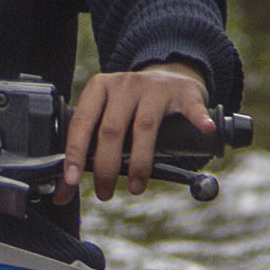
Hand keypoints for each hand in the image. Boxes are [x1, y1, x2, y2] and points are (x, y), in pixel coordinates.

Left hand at [57, 63, 210, 202]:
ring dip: (140, 163)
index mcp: (99, 89)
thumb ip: (89, 145)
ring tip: (136, 188)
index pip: (82, 123)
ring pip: (144, 128)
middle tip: (104, 193)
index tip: (70, 180)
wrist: (169, 76)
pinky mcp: (183, 92)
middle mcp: (124, 85)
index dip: (74, 153)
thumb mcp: (107, 115)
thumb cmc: (131, 106)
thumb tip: (64, 188)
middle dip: (106, 167)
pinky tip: (205, 129)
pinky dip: (198, 119)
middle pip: (111, 129)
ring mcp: (154, 87)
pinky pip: (190, 108)